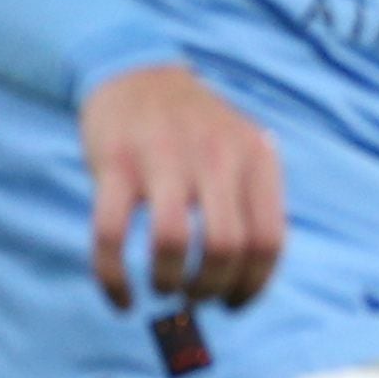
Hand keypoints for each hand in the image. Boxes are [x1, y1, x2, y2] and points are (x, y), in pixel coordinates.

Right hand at [79, 62, 286, 308]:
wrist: (137, 73)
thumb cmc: (196, 130)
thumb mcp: (244, 149)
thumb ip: (254, 202)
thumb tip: (251, 281)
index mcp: (256, 159)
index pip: (269, 241)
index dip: (254, 286)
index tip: (234, 304)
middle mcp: (216, 157)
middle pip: (225, 248)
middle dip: (211, 288)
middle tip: (196, 296)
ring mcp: (163, 158)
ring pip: (173, 243)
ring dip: (169, 282)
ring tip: (164, 288)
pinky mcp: (114, 163)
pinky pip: (110, 235)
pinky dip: (112, 279)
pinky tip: (121, 298)